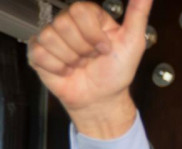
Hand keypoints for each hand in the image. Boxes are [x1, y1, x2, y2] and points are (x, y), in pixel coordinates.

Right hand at [25, 0, 152, 137]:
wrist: (102, 99)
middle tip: (91, 58)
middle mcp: (67, 22)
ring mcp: (51, 36)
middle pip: (63, 23)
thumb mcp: (133, 42)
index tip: (105, 48)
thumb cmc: (116, 71)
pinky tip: (67, 71)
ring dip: (71, 60)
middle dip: (83, 48)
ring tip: (80, 64)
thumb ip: (138, 14)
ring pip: (50, 38)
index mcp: (88, 16)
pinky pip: (40, 54)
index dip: (94, 34)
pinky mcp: (37, 52)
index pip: (79, 10)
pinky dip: (58, 68)